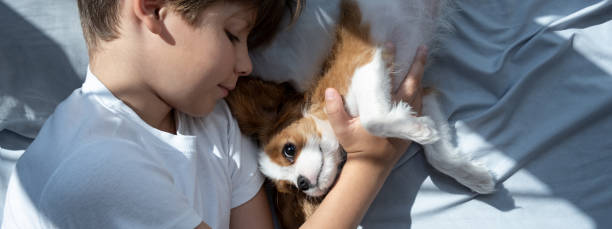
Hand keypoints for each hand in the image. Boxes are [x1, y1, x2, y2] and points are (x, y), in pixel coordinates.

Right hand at [324, 45, 427, 165]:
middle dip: (417, 65)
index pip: (390, 81)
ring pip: (419, 94)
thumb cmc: (357, 147)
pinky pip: (420, 105)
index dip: (390, 62)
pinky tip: (419, 86)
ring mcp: (409, 121)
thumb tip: (330, 90)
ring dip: (420, 77)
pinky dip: (420, 92)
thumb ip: (335, 110)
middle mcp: (401, 114)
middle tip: (422, 48)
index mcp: (386, 111)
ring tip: (421, 63)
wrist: (372, 167)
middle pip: (413, 84)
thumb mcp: (342, 129)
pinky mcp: (411, 127)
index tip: (390, 46)